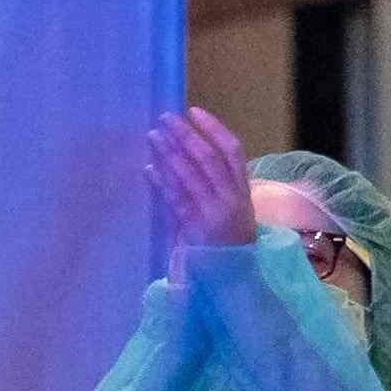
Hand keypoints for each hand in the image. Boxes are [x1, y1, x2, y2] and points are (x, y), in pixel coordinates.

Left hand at [139, 109, 258, 272]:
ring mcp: (213, 214)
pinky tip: (148, 168)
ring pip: (189, 176)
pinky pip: (175, 200)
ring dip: (169, 153)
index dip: (213, 129)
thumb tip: (184, 156)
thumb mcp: (230, 210)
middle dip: (185, 135)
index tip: (194, 111)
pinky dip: (161, 182)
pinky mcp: (195, 229)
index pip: (232, 151)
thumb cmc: (228, 242)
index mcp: (242, 191)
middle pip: (207, 158)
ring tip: (153, 136)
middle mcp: (231, 199)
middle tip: (165, 118)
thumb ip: (212, 186)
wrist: (233, 278)